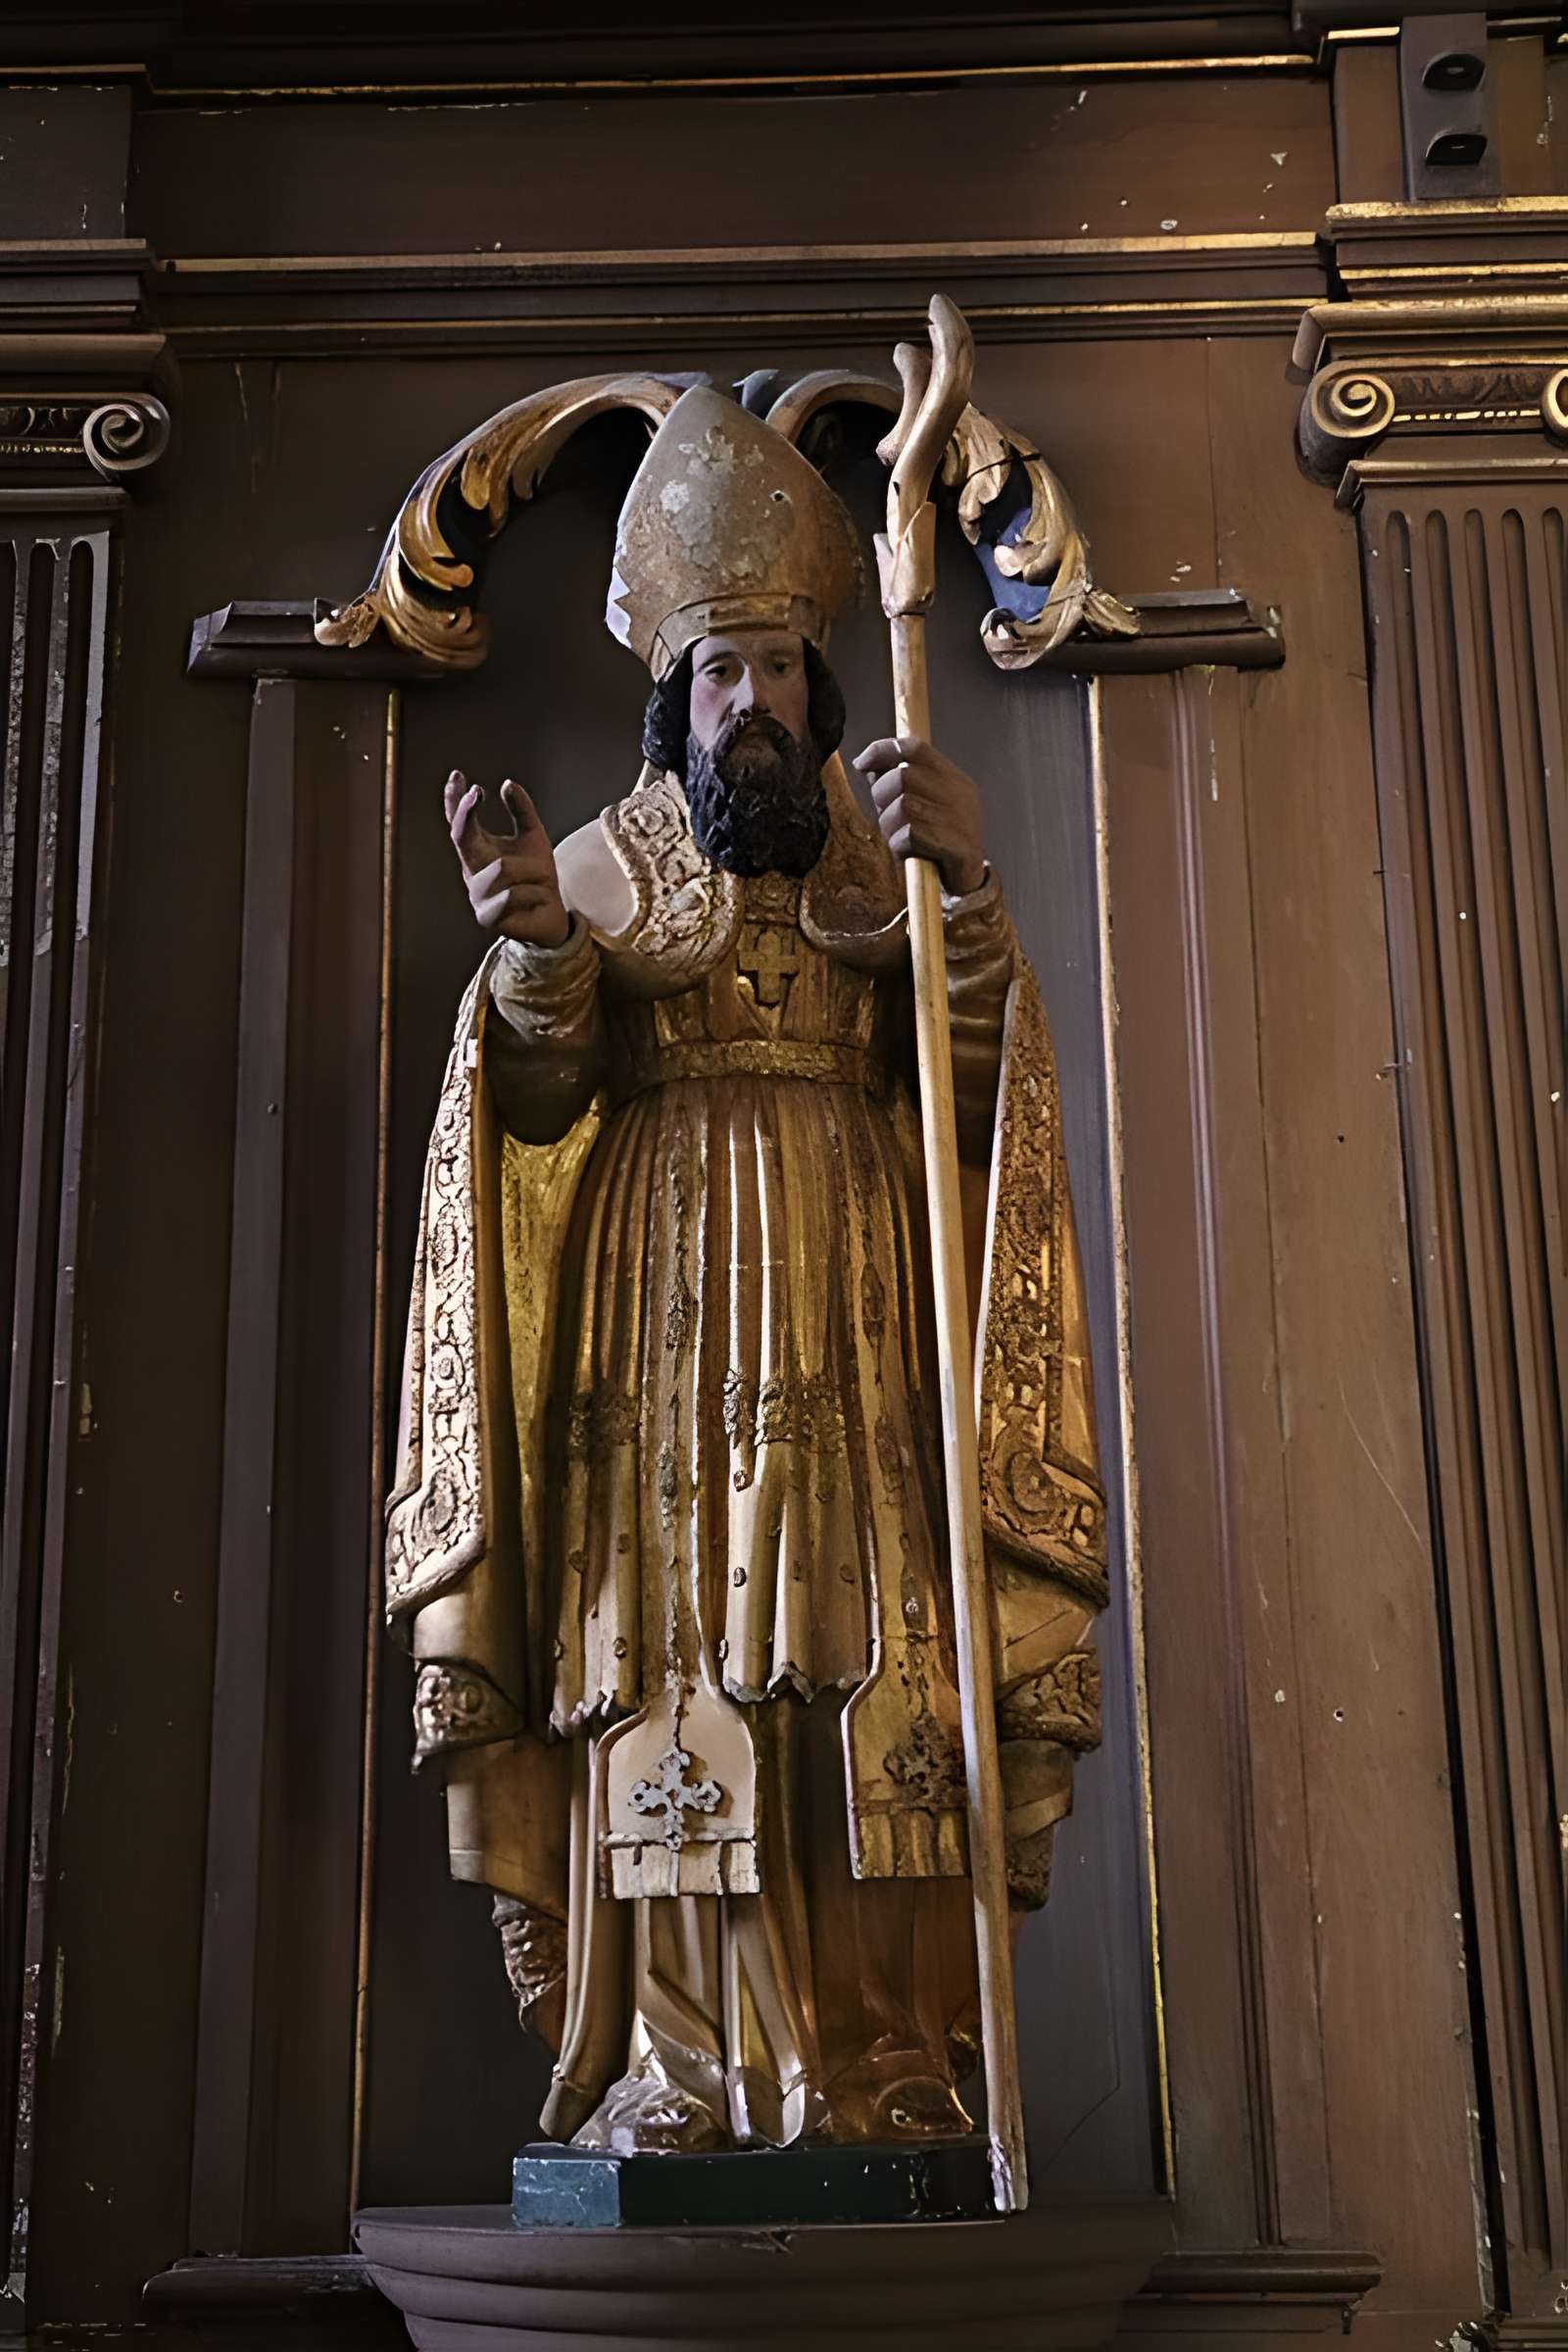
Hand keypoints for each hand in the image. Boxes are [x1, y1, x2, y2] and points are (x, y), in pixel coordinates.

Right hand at [444, 769, 568, 948]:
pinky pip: (514, 895)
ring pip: (503, 868)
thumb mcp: (533, 837)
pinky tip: (541, 898)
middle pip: (460, 836)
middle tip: (477, 792)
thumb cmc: (538, 876)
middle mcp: (471, 869)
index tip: (458, 775)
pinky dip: (536, 893)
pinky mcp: (487, 917)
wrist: (551, 915)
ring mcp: (475, 894)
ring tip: (545, 880)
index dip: (454, 800)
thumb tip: (508, 783)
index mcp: (478, 849)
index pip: (459, 822)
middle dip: (466, 812)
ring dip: (532, 870)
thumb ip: (522, 811)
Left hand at [852, 735, 984, 896]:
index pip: (914, 748)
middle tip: (887, 817)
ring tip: (898, 837)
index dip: (882, 751)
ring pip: (903, 806)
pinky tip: (909, 852)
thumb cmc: (936, 840)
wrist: (966, 880)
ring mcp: (961, 819)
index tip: (861, 764)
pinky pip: (910, 835)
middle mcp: (960, 794)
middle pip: (902, 777)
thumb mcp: (921, 805)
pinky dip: (899, 845)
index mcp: (953, 778)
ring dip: (889, 825)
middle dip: (881, 797)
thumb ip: (898, 783)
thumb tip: (866, 763)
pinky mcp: (956, 846)